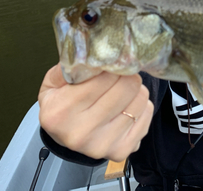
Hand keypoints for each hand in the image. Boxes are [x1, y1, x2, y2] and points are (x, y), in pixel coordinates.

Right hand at [38, 64, 153, 161]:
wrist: (66, 136)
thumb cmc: (62, 104)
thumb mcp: (55, 82)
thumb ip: (71, 65)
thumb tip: (95, 51)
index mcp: (60, 113)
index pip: (103, 77)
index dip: (112, 65)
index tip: (110, 64)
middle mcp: (80, 133)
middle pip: (127, 87)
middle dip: (126, 75)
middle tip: (120, 75)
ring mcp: (103, 145)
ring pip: (140, 99)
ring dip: (135, 89)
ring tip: (122, 91)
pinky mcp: (122, 151)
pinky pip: (148, 113)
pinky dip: (141, 105)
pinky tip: (127, 106)